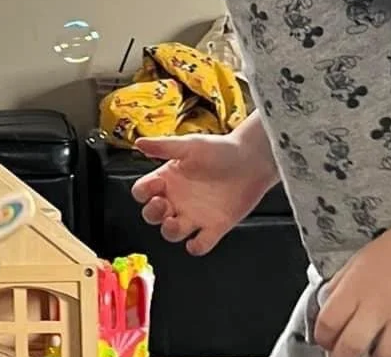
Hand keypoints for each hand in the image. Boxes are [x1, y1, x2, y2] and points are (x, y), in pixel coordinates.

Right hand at [129, 133, 278, 255]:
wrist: (252, 160)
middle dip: (152, 213)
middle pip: (152, 215)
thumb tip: (138, 143)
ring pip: (172, 233)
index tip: (155, 184)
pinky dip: (196, 247)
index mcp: (168, 180)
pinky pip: (201, 244)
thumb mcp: (190, 145)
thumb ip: (164, 147)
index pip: (142, 192)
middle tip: (162, 204)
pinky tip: (197, 240)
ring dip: (169, 231)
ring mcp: (194, 215)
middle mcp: (177, 200)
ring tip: (174, 222)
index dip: (143, 191)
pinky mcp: (214, 227)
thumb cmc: (221, 149)